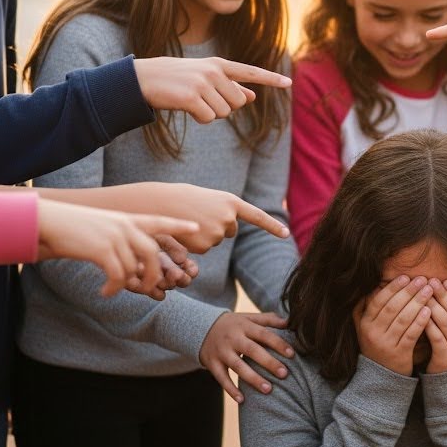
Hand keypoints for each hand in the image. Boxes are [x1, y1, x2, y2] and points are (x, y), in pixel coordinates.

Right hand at [33, 198, 199, 296]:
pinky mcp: (102, 249)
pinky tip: (104, 293)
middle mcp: (124, 225)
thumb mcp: (99, 228)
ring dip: (129, 284)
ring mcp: (114, 236)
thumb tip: (129, 266)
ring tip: (113, 291)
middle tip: (151, 290)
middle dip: (156, 274)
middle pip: (153, 253)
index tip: (196, 227)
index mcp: (125, 219)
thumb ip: (118, 240)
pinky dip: (114, 288)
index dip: (178, 224)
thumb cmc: (70, 227)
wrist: (45, 221)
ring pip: (135, 267)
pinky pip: (118, 275)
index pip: (159, 220)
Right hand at [99, 182, 288, 254]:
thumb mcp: (207, 199)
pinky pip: (203, 249)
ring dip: (203, 234)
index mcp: (231, 202)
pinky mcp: (205, 245)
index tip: (286, 234)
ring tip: (190, 220)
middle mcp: (229, 217)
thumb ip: (223, 211)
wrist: (161, 203)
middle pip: (229, 231)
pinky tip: (186, 232)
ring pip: (214, 241)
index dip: (272, 226)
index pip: (257, 216)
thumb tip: (228, 230)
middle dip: (217, 226)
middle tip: (199, 215)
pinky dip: (194, 243)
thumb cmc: (182, 197)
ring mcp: (218, 232)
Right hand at [134, 56, 291, 123]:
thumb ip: (229, 86)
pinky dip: (199, 118)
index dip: (270, 79)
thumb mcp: (205, 78)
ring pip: (224, 113)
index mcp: (219, 64)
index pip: (250, 72)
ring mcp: (203, 83)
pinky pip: (209, 118)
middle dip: (224, 107)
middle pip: (238, 103)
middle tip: (202, 99)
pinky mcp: (192, 96)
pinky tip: (186, 107)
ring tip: (192, 100)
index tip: (288, 83)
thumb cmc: (176, 80)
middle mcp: (214, 71)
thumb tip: (252, 96)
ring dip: (210, 113)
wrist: (144, 79)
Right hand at [198, 312, 292, 403]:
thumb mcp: (247, 317)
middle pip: (252, 351)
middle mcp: (233, 338)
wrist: (199, 326)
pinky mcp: (212, 363)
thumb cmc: (232, 324)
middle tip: (284, 374)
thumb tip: (290, 321)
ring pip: (238, 366)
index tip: (292, 354)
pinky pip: (221, 378)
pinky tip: (242, 400)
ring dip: (253, 379)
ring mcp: (221, 351)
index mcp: (244, 326)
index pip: (264, 334)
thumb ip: (268, 319)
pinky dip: (230, 389)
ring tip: (268, 390)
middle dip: (269, 362)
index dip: (278, 344)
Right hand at [354, 276, 433, 375]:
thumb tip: (372, 286)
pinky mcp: (399, 354)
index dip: (393, 288)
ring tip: (429, 291)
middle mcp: (373, 333)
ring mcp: (386, 344)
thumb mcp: (364, 329)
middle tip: (422, 279)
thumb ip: (364, 309)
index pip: (379, 301)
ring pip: (403, 319)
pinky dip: (420, 321)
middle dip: (408, 291)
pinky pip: (411, 334)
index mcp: (365, 324)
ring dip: (417, 302)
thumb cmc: (377, 346)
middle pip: (392, 307)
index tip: (406, 277)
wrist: (381, 378)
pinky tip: (429, 310)